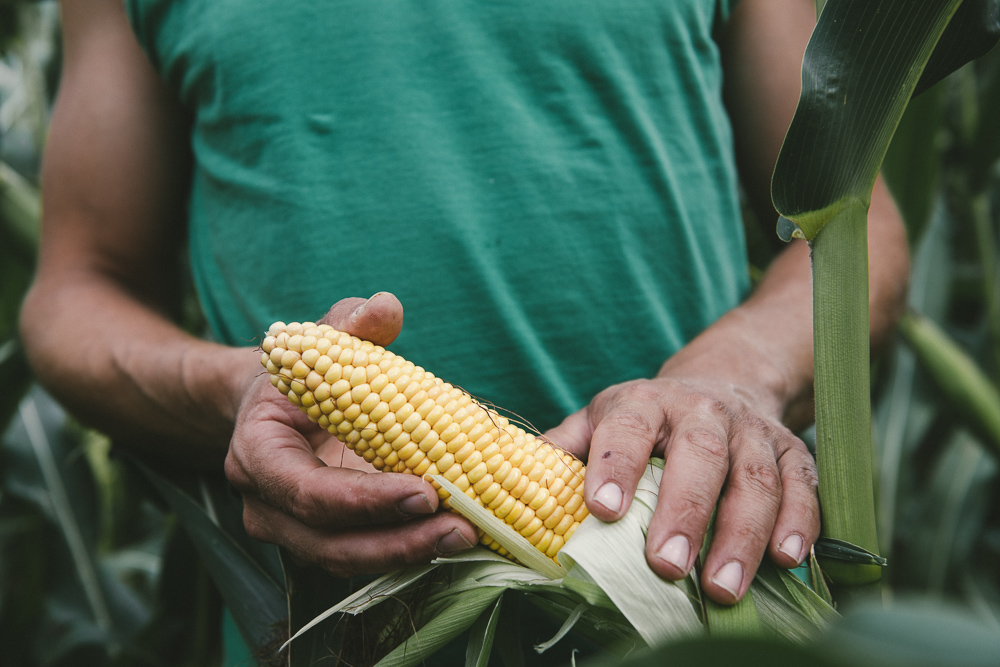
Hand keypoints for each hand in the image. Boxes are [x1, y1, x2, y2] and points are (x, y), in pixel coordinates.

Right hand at [224, 293, 477, 576]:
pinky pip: (363, 558)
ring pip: (346, 561)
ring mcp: (290, 533)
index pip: (304, 490)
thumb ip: (350, 324)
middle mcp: (265, 505)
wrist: (274, 408)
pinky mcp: (322, 544)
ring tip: (465, 536)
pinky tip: (451, 539)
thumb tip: (385, 306)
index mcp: (256, 452)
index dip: (363, 499)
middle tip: (461, 528)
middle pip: (328, 542)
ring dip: (408, 554)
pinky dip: (407, 553)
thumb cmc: (301, 372)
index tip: (424, 492)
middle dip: (397, 541)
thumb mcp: (320, 342)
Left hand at [546, 347, 819, 604]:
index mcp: (643, 402)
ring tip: (722, 587)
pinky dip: (799, 523)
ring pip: (754, 478)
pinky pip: (803, 487)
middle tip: (665, 566)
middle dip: (684, 511)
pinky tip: (786, 559)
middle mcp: (701, 410)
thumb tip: (503, 492)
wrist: (723, 382)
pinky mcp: (794, 452)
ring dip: (741, 534)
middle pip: (700, 454)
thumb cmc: (646, 420)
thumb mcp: (599, 420)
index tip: (601, 510)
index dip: (614, 465)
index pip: (627, 427)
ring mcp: (752, 431)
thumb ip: (560, 452)